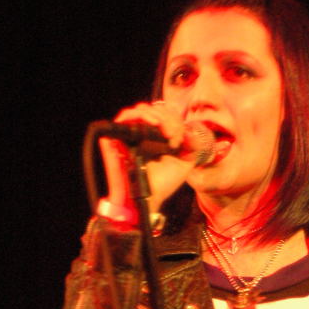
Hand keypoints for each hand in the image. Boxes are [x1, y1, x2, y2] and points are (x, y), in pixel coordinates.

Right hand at [98, 101, 196, 225]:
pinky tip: (153, 124)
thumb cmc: (163, 184)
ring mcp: (128, 135)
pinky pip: (125, 117)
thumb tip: (190, 131)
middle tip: (174, 135)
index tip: (180, 139)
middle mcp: (142, 134)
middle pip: (154, 110)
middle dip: (168, 118)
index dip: (175, 121)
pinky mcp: (116, 137)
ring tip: (164, 127)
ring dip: (156, 115)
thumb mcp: (185, 163)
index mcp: (157, 137)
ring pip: (140, 110)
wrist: (147, 199)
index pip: (165, 115)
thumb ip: (191, 145)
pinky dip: (140, 115)